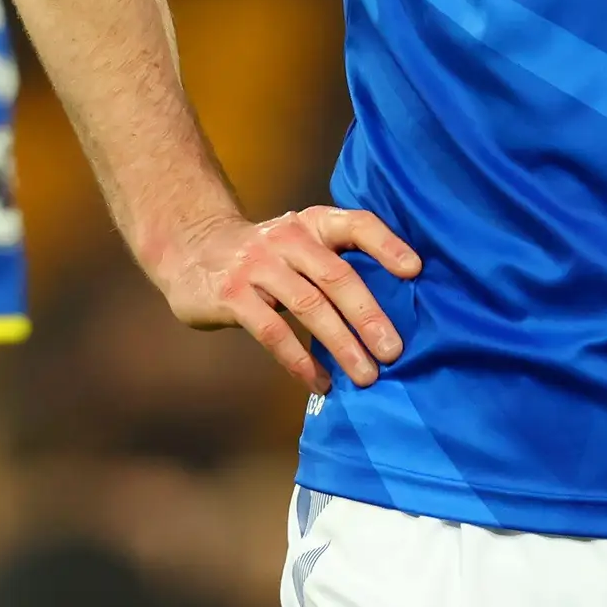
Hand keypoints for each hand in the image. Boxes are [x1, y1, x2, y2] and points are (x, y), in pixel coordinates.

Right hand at [154, 205, 421, 391]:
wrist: (191, 250)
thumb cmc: (266, 256)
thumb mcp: (301, 243)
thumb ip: (337, 264)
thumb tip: (395, 315)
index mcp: (313, 224)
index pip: (356, 224)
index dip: (387, 245)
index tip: (415, 271)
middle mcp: (288, 238)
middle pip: (336, 275)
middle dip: (369, 315)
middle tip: (394, 351)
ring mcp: (257, 265)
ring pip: (308, 306)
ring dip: (341, 344)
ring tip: (366, 375)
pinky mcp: (232, 295)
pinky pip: (272, 332)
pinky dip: (299, 360)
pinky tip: (320, 382)